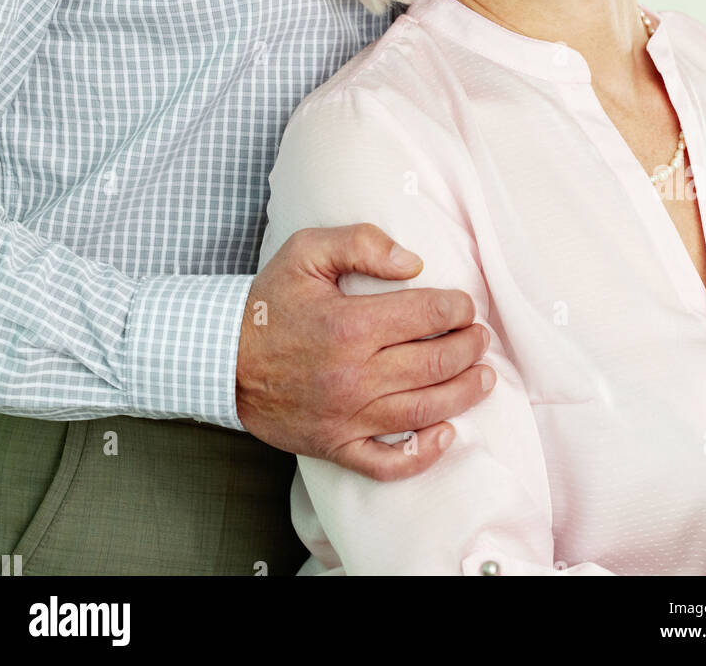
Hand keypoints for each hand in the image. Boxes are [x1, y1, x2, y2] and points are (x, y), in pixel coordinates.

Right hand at [235, 223, 494, 478]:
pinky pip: (388, 463)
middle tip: (480, 337)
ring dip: (464, 394)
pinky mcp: (336, 446)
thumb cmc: (268, 303)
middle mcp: (353, 376)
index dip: (456, 309)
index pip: (426, 316)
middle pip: (434, 364)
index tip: (464, 306)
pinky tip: (446, 434)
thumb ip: (361, 244)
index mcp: (349, 326)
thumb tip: (413, 262)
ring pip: (423, 412)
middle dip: (469, 348)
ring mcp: (346, 417)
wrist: (221, 359)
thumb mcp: (306, 251)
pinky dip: (423, 454)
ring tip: (484, 377)